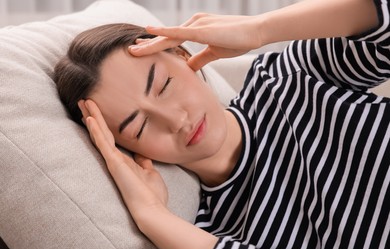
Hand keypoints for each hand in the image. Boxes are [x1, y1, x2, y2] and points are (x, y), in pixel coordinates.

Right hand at [78, 99, 167, 220]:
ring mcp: (114, 161)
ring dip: (92, 117)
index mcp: (125, 161)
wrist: (152, 209)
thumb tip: (142, 155)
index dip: (103, 125)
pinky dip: (96, 130)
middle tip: (84, 100)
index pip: (111, 139)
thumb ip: (143, 163)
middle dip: (93, 115)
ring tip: (83, 102)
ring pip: (100, 134)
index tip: (95, 113)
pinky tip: (89, 118)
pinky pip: (103, 143)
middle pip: (102, 133)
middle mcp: (116, 159)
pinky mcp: (114, 164)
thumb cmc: (152, 194)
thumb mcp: (150, 173)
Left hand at [129, 13, 263, 69]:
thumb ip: (200, 58)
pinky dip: (163, 32)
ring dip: (150, 43)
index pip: (172, 39)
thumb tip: (189, 67)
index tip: (143, 50)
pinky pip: (179, 31)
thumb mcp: (215, 53)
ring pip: (168, 36)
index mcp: (196, 29)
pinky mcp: (202, 29)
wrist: (255, 32)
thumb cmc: (238, 40)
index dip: (157, 45)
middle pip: (166, 37)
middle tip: (132, 51)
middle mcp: (193, 24)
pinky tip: (150, 31)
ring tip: (134, 50)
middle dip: (148, 45)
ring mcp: (197, 25)